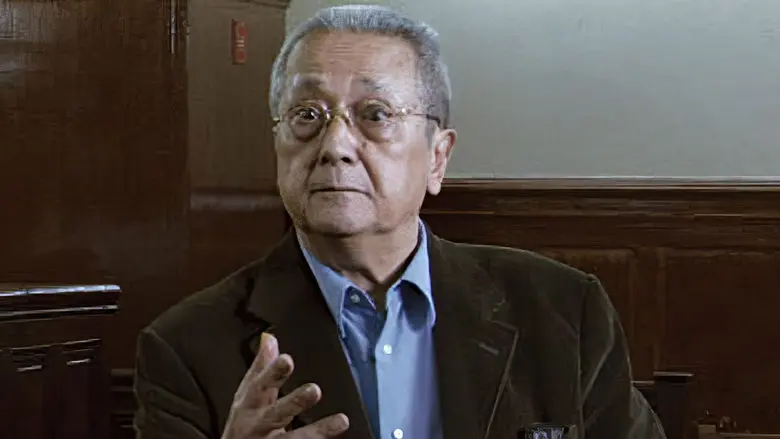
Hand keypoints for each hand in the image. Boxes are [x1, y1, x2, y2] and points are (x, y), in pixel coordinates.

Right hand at [222, 333, 349, 438]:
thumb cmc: (244, 422)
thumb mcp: (247, 395)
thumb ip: (261, 369)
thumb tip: (269, 339)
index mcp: (250, 405)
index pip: (260, 385)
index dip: (273, 373)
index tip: (287, 360)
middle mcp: (259, 425)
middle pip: (276, 414)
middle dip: (294, 402)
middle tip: (314, 390)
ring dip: (318, 431)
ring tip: (342, 421)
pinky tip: (336, 438)